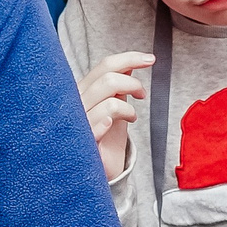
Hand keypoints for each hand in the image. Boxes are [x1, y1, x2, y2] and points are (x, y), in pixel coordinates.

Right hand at [81, 50, 150, 180]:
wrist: (99, 168)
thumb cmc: (107, 136)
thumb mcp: (113, 103)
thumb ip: (117, 84)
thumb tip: (130, 62)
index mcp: (82, 90)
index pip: (104, 66)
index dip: (129, 58)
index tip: (150, 60)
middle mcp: (76, 103)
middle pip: (108, 79)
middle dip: (133, 84)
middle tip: (142, 95)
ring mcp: (78, 122)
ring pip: (110, 101)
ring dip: (128, 108)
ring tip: (131, 116)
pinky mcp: (84, 141)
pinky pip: (99, 123)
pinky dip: (112, 119)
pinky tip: (113, 124)